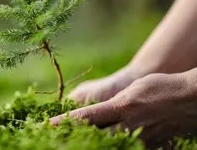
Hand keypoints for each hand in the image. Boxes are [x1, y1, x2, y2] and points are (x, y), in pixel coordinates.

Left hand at [51, 69, 196, 148]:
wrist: (191, 97)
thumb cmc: (160, 87)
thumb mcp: (132, 91)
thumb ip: (112, 105)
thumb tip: (95, 115)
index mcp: (121, 107)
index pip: (86, 117)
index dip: (65, 123)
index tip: (48, 126)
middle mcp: (128, 126)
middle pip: (95, 138)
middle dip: (76, 139)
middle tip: (59, 141)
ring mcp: (141, 140)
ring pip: (111, 147)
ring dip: (95, 145)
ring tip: (79, 143)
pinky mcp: (153, 148)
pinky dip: (118, 148)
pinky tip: (109, 145)